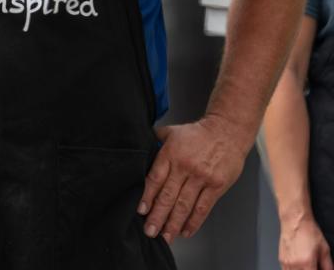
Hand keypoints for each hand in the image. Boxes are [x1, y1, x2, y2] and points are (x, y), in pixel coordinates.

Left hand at [138, 116, 248, 242]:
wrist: (227, 131)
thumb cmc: (198, 133)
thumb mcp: (172, 132)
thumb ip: (155, 141)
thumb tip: (140, 148)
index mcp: (171, 155)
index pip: (155, 179)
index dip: (147, 197)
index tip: (141, 211)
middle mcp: (185, 167)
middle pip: (168, 196)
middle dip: (158, 216)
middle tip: (149, 231)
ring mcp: (202, 178)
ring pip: (185, 205)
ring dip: (174, 224)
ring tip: (165, 237)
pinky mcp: (217, 186)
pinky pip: (203, 208)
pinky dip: (194, 222)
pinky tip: (186, 231)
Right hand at [279, 216, 333, 269]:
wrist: (295, 221)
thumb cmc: (308, 231)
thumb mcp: (325, 250)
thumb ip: (328, 266)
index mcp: (306, 263)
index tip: (319, 269)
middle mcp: (294, 265)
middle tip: (314, 266)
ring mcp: (286, 263)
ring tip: (307, 266)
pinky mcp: (281, 260)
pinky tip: (300, 266)